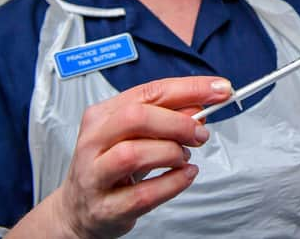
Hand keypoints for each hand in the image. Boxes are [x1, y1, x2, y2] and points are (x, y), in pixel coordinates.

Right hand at [54, 76, 230, 237]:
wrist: (79, 210)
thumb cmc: (112, 165)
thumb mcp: (138, 134)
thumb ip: (168, 116)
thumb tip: (201, 105)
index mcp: (104, 114)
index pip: (150, 91)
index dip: (190, 88)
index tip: (220, 90)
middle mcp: (95, 141)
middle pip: (137, 118)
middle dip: (179, 123)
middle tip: (201, 134)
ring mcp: (95, 175)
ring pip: (134, 154)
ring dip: (171, 152)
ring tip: (184, 156)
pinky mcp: (106, 207)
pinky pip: (143, 193)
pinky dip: (173, 183)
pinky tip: (185, 175)